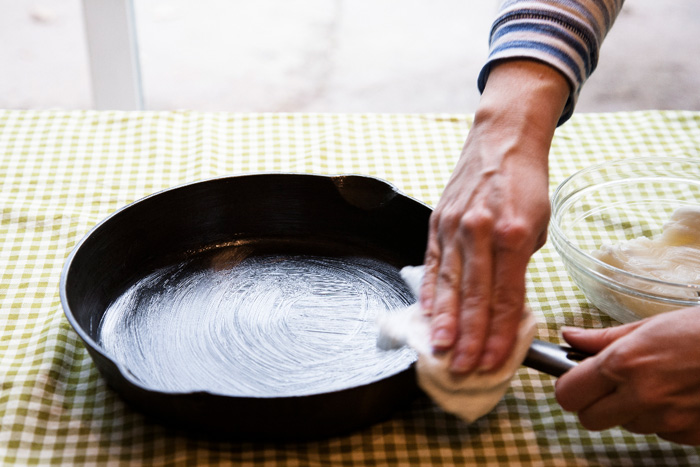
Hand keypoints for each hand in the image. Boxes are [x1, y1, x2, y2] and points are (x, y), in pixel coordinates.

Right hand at [419, 60, 568, 372]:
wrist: (501, 141)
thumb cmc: (525, 185)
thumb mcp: (536, 225)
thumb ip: (517, 267)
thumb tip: (503, 307)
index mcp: (512, 234)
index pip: (504, 296)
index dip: (497, 333)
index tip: (492, 361)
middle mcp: (479, 231)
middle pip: (472, 295)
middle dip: (468, 337)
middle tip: (463, 367)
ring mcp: (453, 226)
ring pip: (447, 283)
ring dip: (444, 321)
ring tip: (440, 349)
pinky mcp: (436, 222)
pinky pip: (431, 263)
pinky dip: (428, 291)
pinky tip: (426, 314)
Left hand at [556, 307, 699, 445]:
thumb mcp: (650, 325)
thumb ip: (603, 339)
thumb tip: (569, 337)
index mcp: (623, 364)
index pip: (568, 395)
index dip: (568, 388)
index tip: (575, 379)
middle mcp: (642, 397)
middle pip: (589, 420)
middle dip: (593, 404)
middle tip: (609, 385)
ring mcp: (668, 421)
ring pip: (627, 426)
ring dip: (632, 410)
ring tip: (657, 382)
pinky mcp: (691, 436)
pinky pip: (660, 433)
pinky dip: (663, 418)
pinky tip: (679, 395)